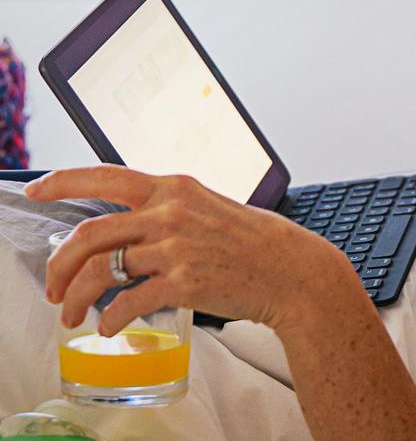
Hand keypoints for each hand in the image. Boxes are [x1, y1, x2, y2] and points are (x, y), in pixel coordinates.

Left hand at [27, 164, 353, 336]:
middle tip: (52, 286)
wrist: (292, 270)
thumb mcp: (209, 207)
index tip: (35, 190)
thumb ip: (169, 209)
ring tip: (72, 314)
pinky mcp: (183, 283)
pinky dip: (110, 319)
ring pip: (100, 272)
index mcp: (175, 187)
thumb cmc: (255, 241)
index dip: (62, 182)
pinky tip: (108, 327)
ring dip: (76, 298)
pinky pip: (127, 303)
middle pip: (89, 234)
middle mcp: (170, 213)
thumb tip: (128, 227)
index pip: (105, 176)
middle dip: (58, 265)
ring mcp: (175, 248)